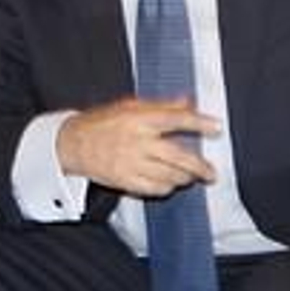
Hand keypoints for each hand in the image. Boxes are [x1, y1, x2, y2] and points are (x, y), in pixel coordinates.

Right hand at [57, 97, 219, 196]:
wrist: (72, 143)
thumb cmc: (103, 122)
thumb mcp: (130, 106)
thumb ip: (161, 106)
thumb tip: (189, 102)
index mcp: (139, 119)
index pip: (176, 119)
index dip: (199, 122)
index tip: (217, 127)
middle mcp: (137, 142)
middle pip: (178, 156)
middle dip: (199, 167)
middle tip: (211, 172)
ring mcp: (131, 163)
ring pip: (169, 176)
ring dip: (184, 178)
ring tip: (190, 176)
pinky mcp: (125, 180)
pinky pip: (154, 189)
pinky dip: (166, 188)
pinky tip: (170, 183)